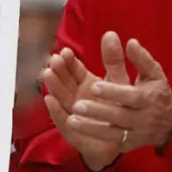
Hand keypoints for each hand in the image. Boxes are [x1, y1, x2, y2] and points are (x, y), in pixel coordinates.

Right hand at [41, 32, 130, 171]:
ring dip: (53, 85)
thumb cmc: (120, 107)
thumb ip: (114, 60)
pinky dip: (55, 110)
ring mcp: (72, 111)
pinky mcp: (72, 128)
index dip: (69, 60)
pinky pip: (62, 119)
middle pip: (64, 81)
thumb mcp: (118, 81)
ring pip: (60, 97)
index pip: (73, 69)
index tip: (66, 51)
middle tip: (55, 60)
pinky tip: (50, 100)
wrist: (124, 138)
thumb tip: (110, 33)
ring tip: (48, 74)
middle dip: (58, 70)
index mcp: (85, 82)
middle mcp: (75, 95)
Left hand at [68, 38, 171, 153]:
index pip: (130, 96)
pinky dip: (94, 137)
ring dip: (91, 128)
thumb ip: (141, 59)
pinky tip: (77, 130)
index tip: (93, 86)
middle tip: (76, 105)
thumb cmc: (157, 92)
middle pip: (119, 116)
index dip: (112, 92)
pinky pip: (110, 142)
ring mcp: (135, 134)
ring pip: (112, 134)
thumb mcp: (154, 74)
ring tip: (70, 120)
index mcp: (148, 98)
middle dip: (97, 112)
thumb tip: (130, 42)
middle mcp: (142, 118)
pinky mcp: (129, 144)